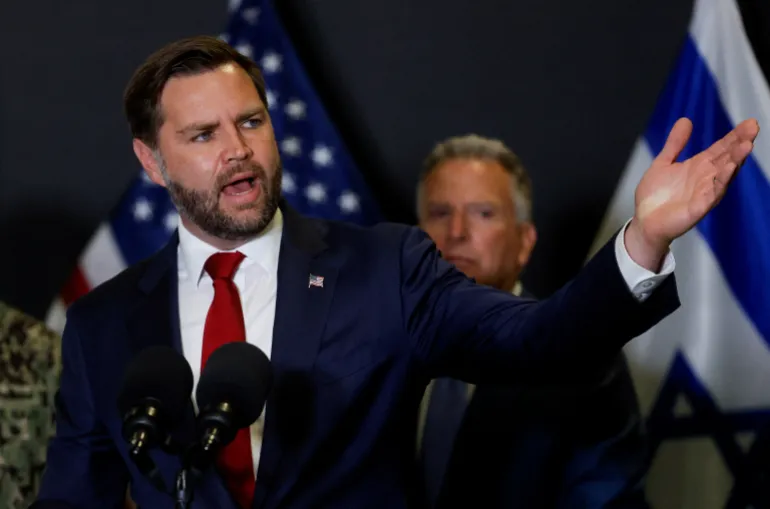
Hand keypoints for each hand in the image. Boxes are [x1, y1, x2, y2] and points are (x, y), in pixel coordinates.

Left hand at [625, 117, 758, 270]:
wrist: (644, 222)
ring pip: (724, 174)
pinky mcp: (698, 208)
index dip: (734, 136)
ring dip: (736, 160)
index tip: (749, 123)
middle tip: (753, 127)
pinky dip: (721, 181)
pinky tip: (729, 169)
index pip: (721, 148)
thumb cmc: (655, 196)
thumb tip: (686, 120)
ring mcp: (704, 193)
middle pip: (727, 158)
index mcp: (698, 166)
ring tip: (746, 145)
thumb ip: (675, 144)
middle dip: (740, 143)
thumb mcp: (663, 163)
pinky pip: (713, 193)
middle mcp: (705, 178)